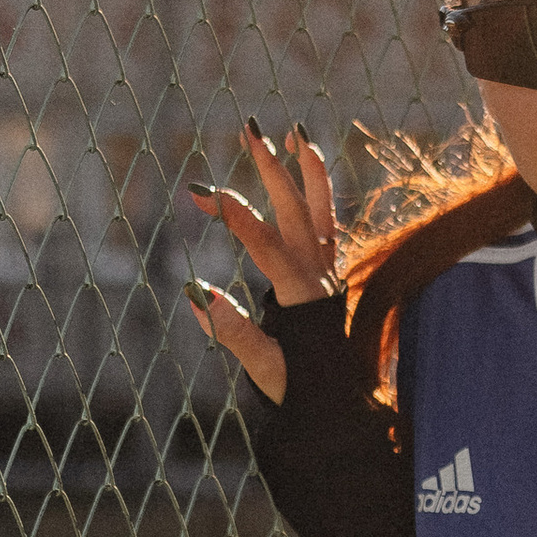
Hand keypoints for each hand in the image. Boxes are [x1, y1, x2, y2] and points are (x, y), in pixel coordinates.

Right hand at [183, 118, 338, 406]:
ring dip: (308, 172)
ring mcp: (330, 273)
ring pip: (321, 212)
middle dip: (271, 169)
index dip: (238, 219)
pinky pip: (328, 225)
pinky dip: (320, 195)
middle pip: (295, 213)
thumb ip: (231, 330)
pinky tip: (309, 172)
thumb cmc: (299, 389)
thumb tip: (195, 292)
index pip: (268, 247)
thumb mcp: (263, 368)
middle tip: (250, 130)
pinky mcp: (332, 277)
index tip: (206, 192)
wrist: (342, 406)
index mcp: (302, 298)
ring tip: (296, 134)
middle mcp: (320, 277)